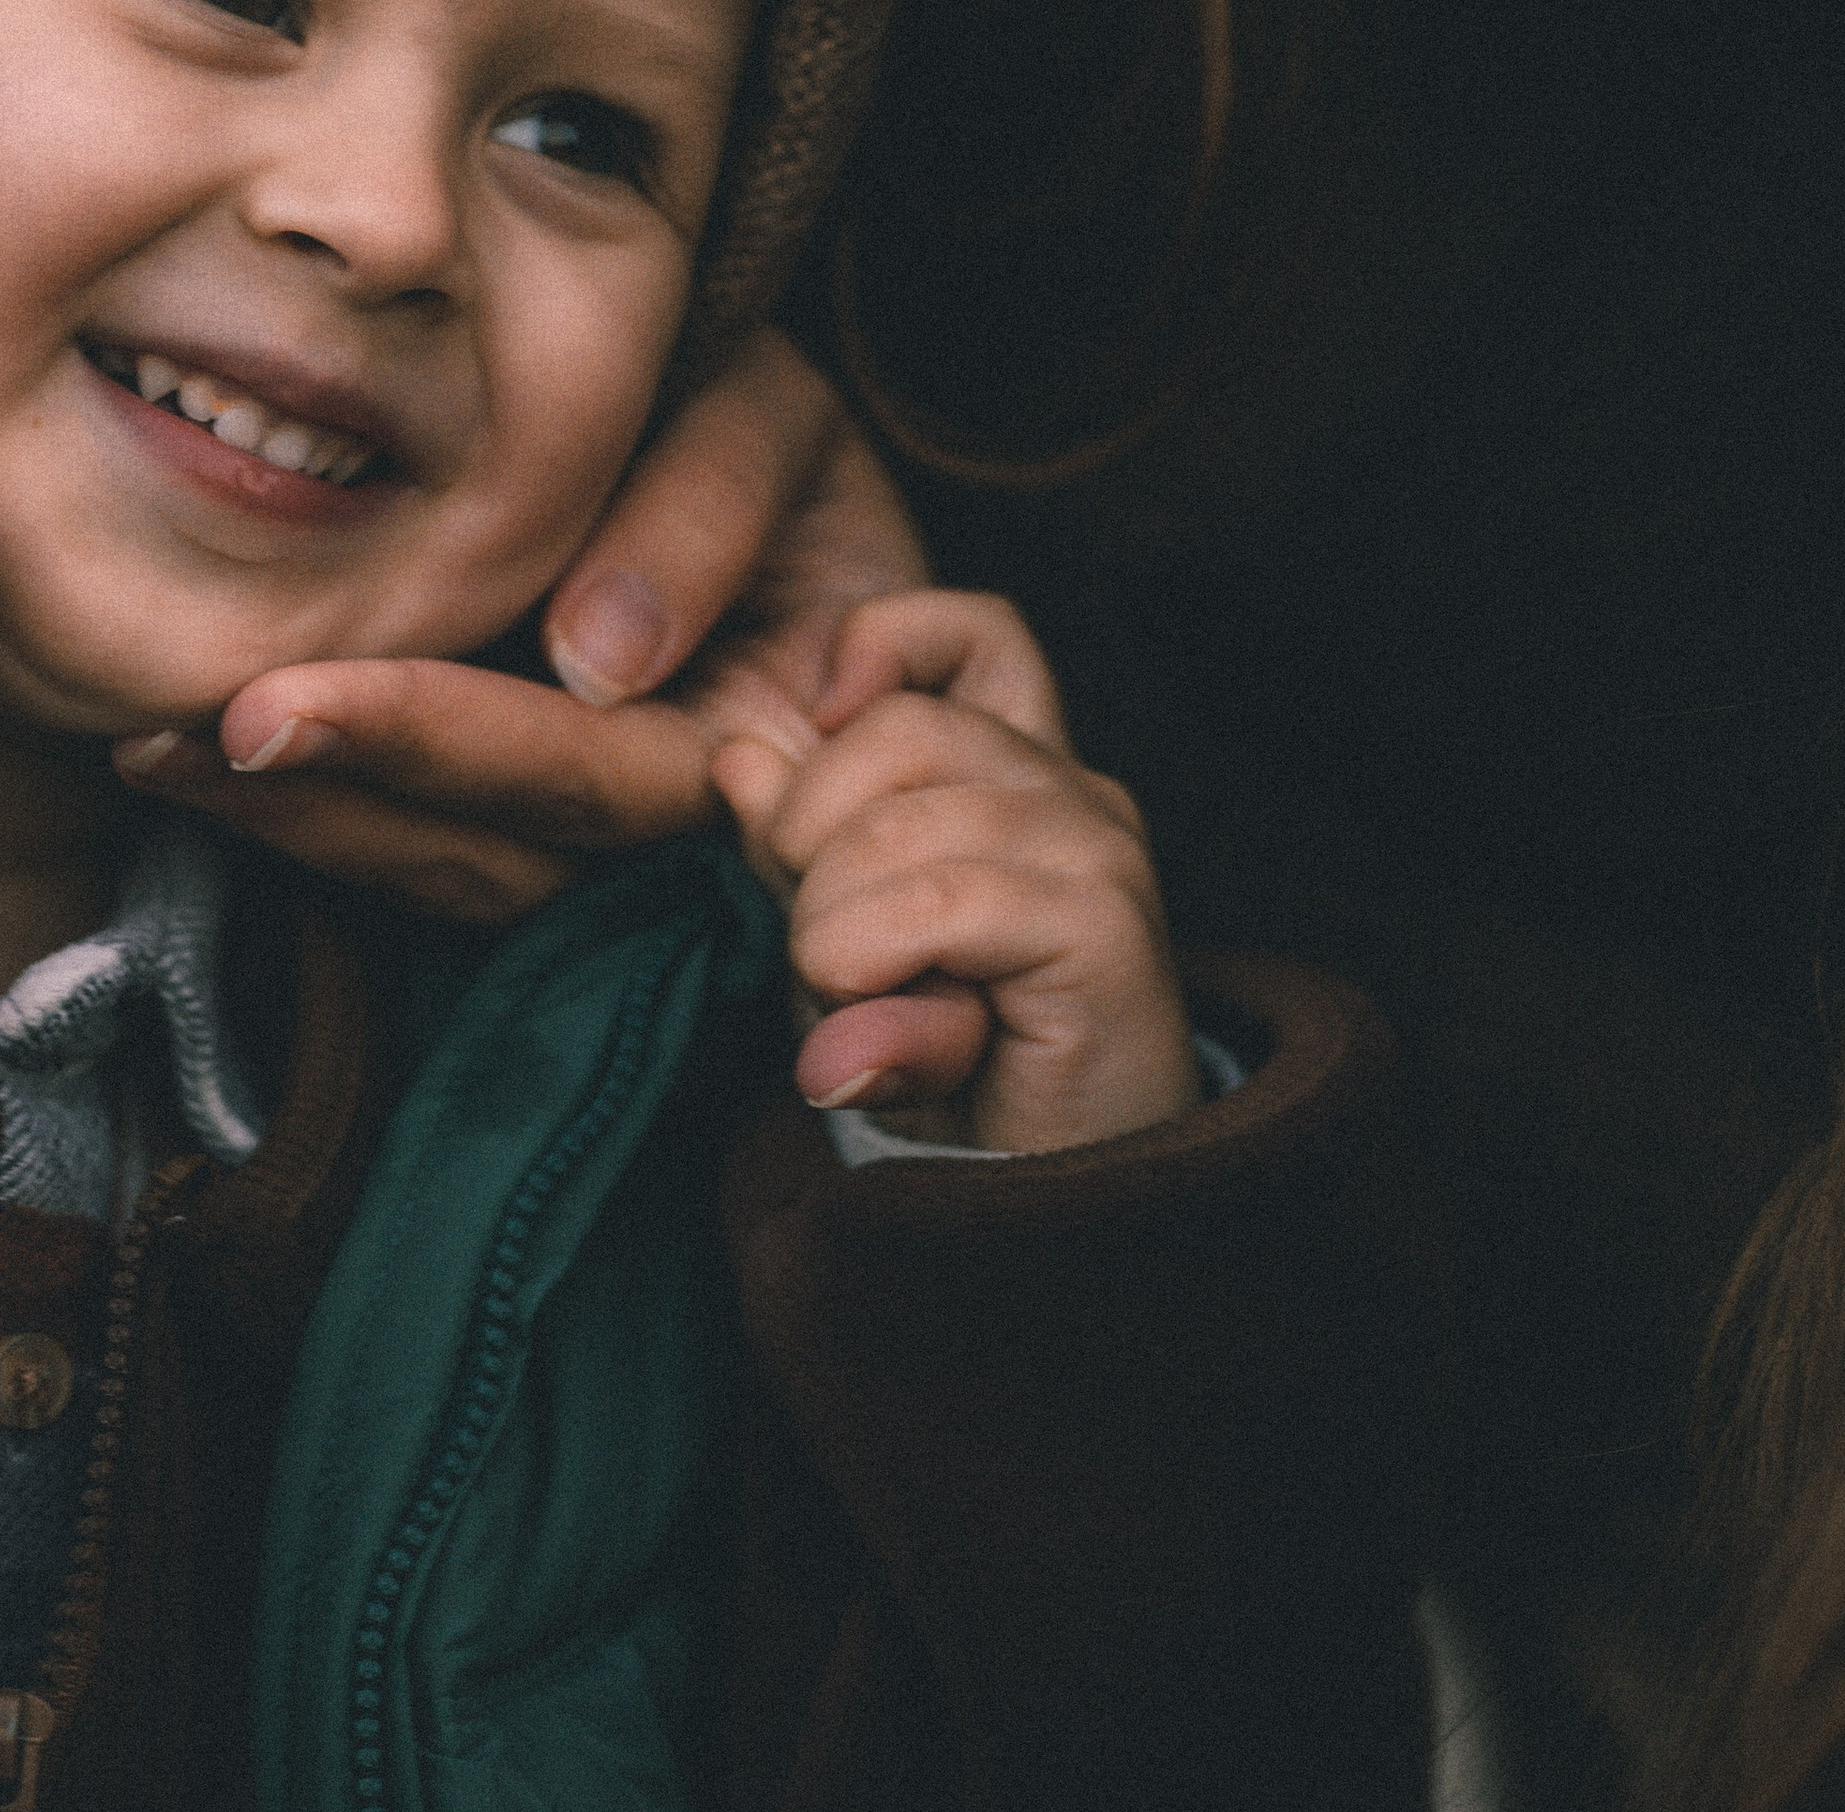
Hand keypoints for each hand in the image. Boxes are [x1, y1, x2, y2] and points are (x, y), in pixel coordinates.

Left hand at [109, 328, 929, 924]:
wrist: (779, 435)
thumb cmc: (771, 402)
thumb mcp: (773, 414)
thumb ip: (705, 511)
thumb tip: (599, 657)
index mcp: (777, 735)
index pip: (599, 775)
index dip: (443, 745)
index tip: (278, 708)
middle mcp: (695, 816)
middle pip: (515, 859)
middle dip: (338, 805)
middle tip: (169, 737)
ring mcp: (615, 833)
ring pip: (460, 878)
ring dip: (303, 826)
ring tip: (153, 748)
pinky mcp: (544, 822)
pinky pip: (436, 855)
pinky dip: (324, 811)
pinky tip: (207, 756)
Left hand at [712, 591, 1198, 1153]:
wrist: (1039, 1216)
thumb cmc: (946, 1068)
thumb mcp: (841, 938)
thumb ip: (795, 844)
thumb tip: (738, 754)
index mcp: (1016, 766)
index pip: (970, 627)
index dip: (880, 650)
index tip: (819, 758)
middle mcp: (1071, 786)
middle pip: (894, 733)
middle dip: (809, 842)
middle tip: (819, 951)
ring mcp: (1098, 848)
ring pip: (900, 823)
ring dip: (833, 929)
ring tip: (850, 1004)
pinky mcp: (1106, 923)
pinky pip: (942, 900)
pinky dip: (875, 964)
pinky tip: (875, 1034)